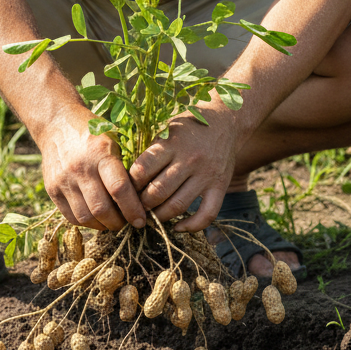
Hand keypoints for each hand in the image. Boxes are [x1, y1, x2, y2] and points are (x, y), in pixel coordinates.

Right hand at [37, 110, 147, 230]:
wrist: (57, 124)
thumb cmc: (93, 133)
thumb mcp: (114, 140)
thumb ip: (126, 166)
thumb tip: (144, 197)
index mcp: (100, 153)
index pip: (119, 188)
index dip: (133, 209)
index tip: (141, 220)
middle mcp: (80, 168)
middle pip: (101, 208)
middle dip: (118, 222)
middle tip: (127, 223)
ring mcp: (63, 180)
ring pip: (85, 217)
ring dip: (102, 225)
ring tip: (112, 221)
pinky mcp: (52, 189)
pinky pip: (71, 216)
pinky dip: (86, 222)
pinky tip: (96, 217)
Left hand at [128, 104, 237, 232]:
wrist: (225, 121)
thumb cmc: (188, 126)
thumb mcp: (166, 129)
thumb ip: (151, 150)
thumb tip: (127, 174)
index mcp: (172, 144)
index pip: (143, 170)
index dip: (130, 184)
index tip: (125, 190)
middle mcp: (189, 160)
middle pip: (158, 191)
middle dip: (142, 204)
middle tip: (135, 208)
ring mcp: (206, 175)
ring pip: (178, 205)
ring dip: (160, 216)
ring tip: (151, 217)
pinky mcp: (220, 186)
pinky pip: (207, 214)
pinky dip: (192, 226)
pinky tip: (178, 228)